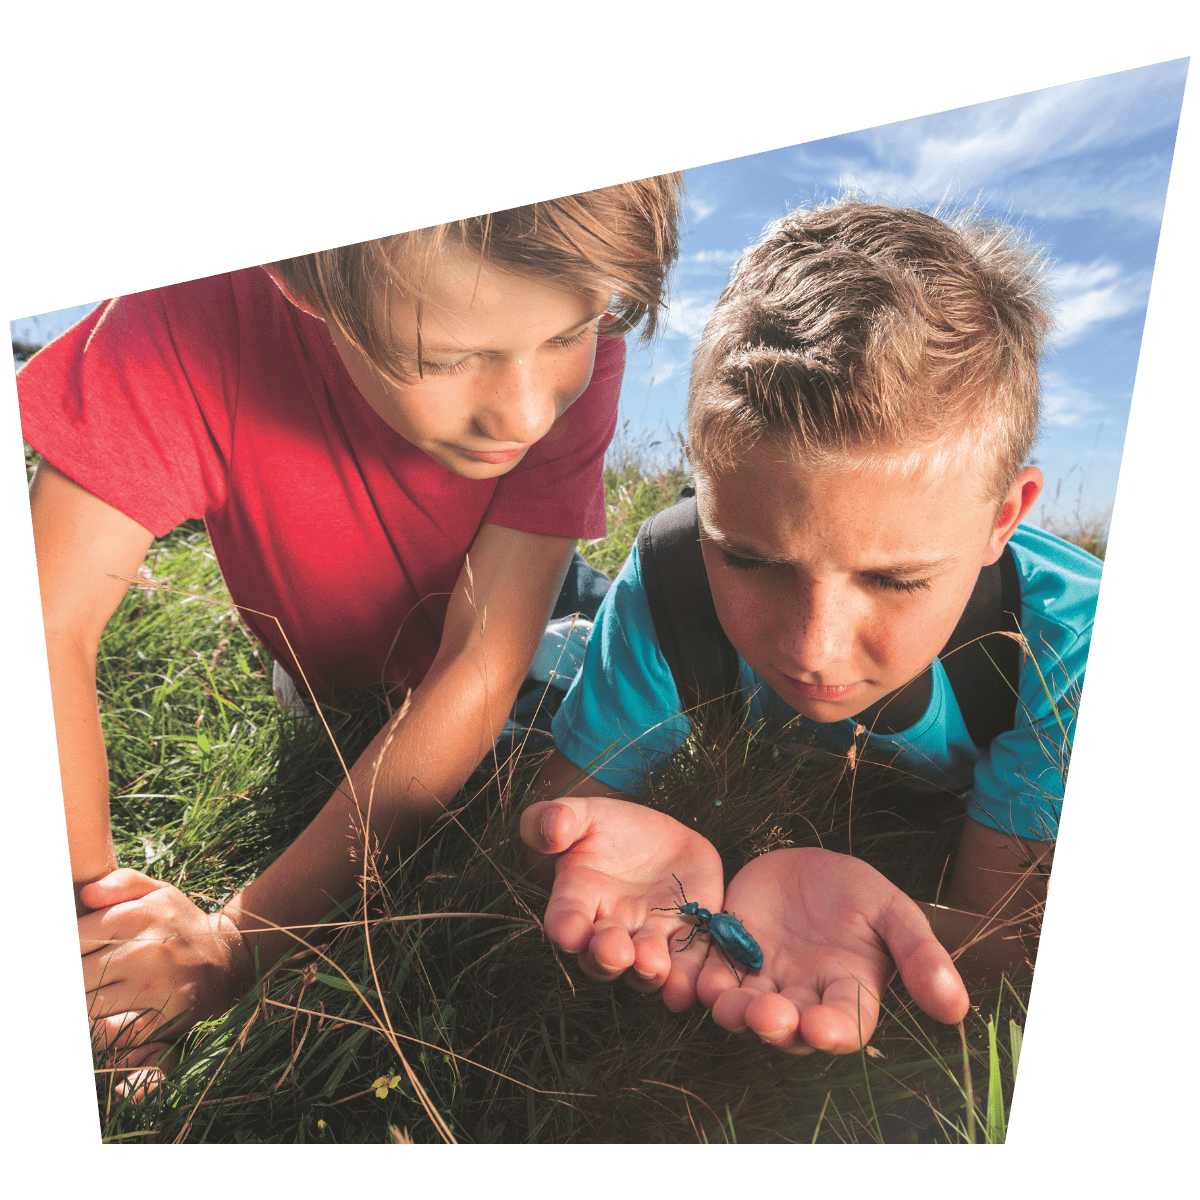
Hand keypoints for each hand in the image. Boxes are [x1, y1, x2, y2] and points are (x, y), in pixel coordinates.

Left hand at [79, 869, 254, 1091]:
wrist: (228, 959)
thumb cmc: (180, 923)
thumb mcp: (158, 893)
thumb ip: (120, 883)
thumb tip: (85, 894)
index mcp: (135, 917)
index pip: (71, 938)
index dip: (66, 950)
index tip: (76, 956)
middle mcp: (141, 951)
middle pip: (74, 975)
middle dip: (73, 979)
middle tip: (83, 978)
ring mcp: (150, 987)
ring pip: (86, 1006)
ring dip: (83, 1006)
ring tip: (93, 996)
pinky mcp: (159, 1017)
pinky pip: (109, 1032)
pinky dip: (98, 1032)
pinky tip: (102, 1020)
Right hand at [520, 796, 723, 1008]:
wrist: (660, 838)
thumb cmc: (611, 829)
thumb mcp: (583, 814)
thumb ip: (558, 818)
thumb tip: (551, 826)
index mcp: (579, 899)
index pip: (564, 921)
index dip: (566, 929)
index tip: (571, 933)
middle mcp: (611, 929)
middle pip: (602, 958)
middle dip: (607, 958)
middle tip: (617, 952)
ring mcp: (650, 937)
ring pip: (644, 969)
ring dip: (648, 972)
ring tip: (653, 964)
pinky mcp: (688, 936)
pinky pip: (688, 963)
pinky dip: (688, 977)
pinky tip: (690, 985)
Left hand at [696, 849, 968, 1054]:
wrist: (806, 863)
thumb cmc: (857, 893)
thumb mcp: (894, 912)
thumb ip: (920, 956)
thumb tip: (956, 1010)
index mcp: (849, 991)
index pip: (845, 1024)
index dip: (834, 1030)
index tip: (822, 1027)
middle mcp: (804, 995)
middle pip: (789, 1026)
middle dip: (776, 1024)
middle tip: (766, 1015)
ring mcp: (764, 978)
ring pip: (746, 1008)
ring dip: (734, 1010)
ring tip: (725, 1002)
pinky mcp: (729, 956)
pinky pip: (714, 974)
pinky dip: (704, 979)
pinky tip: (697, 976)